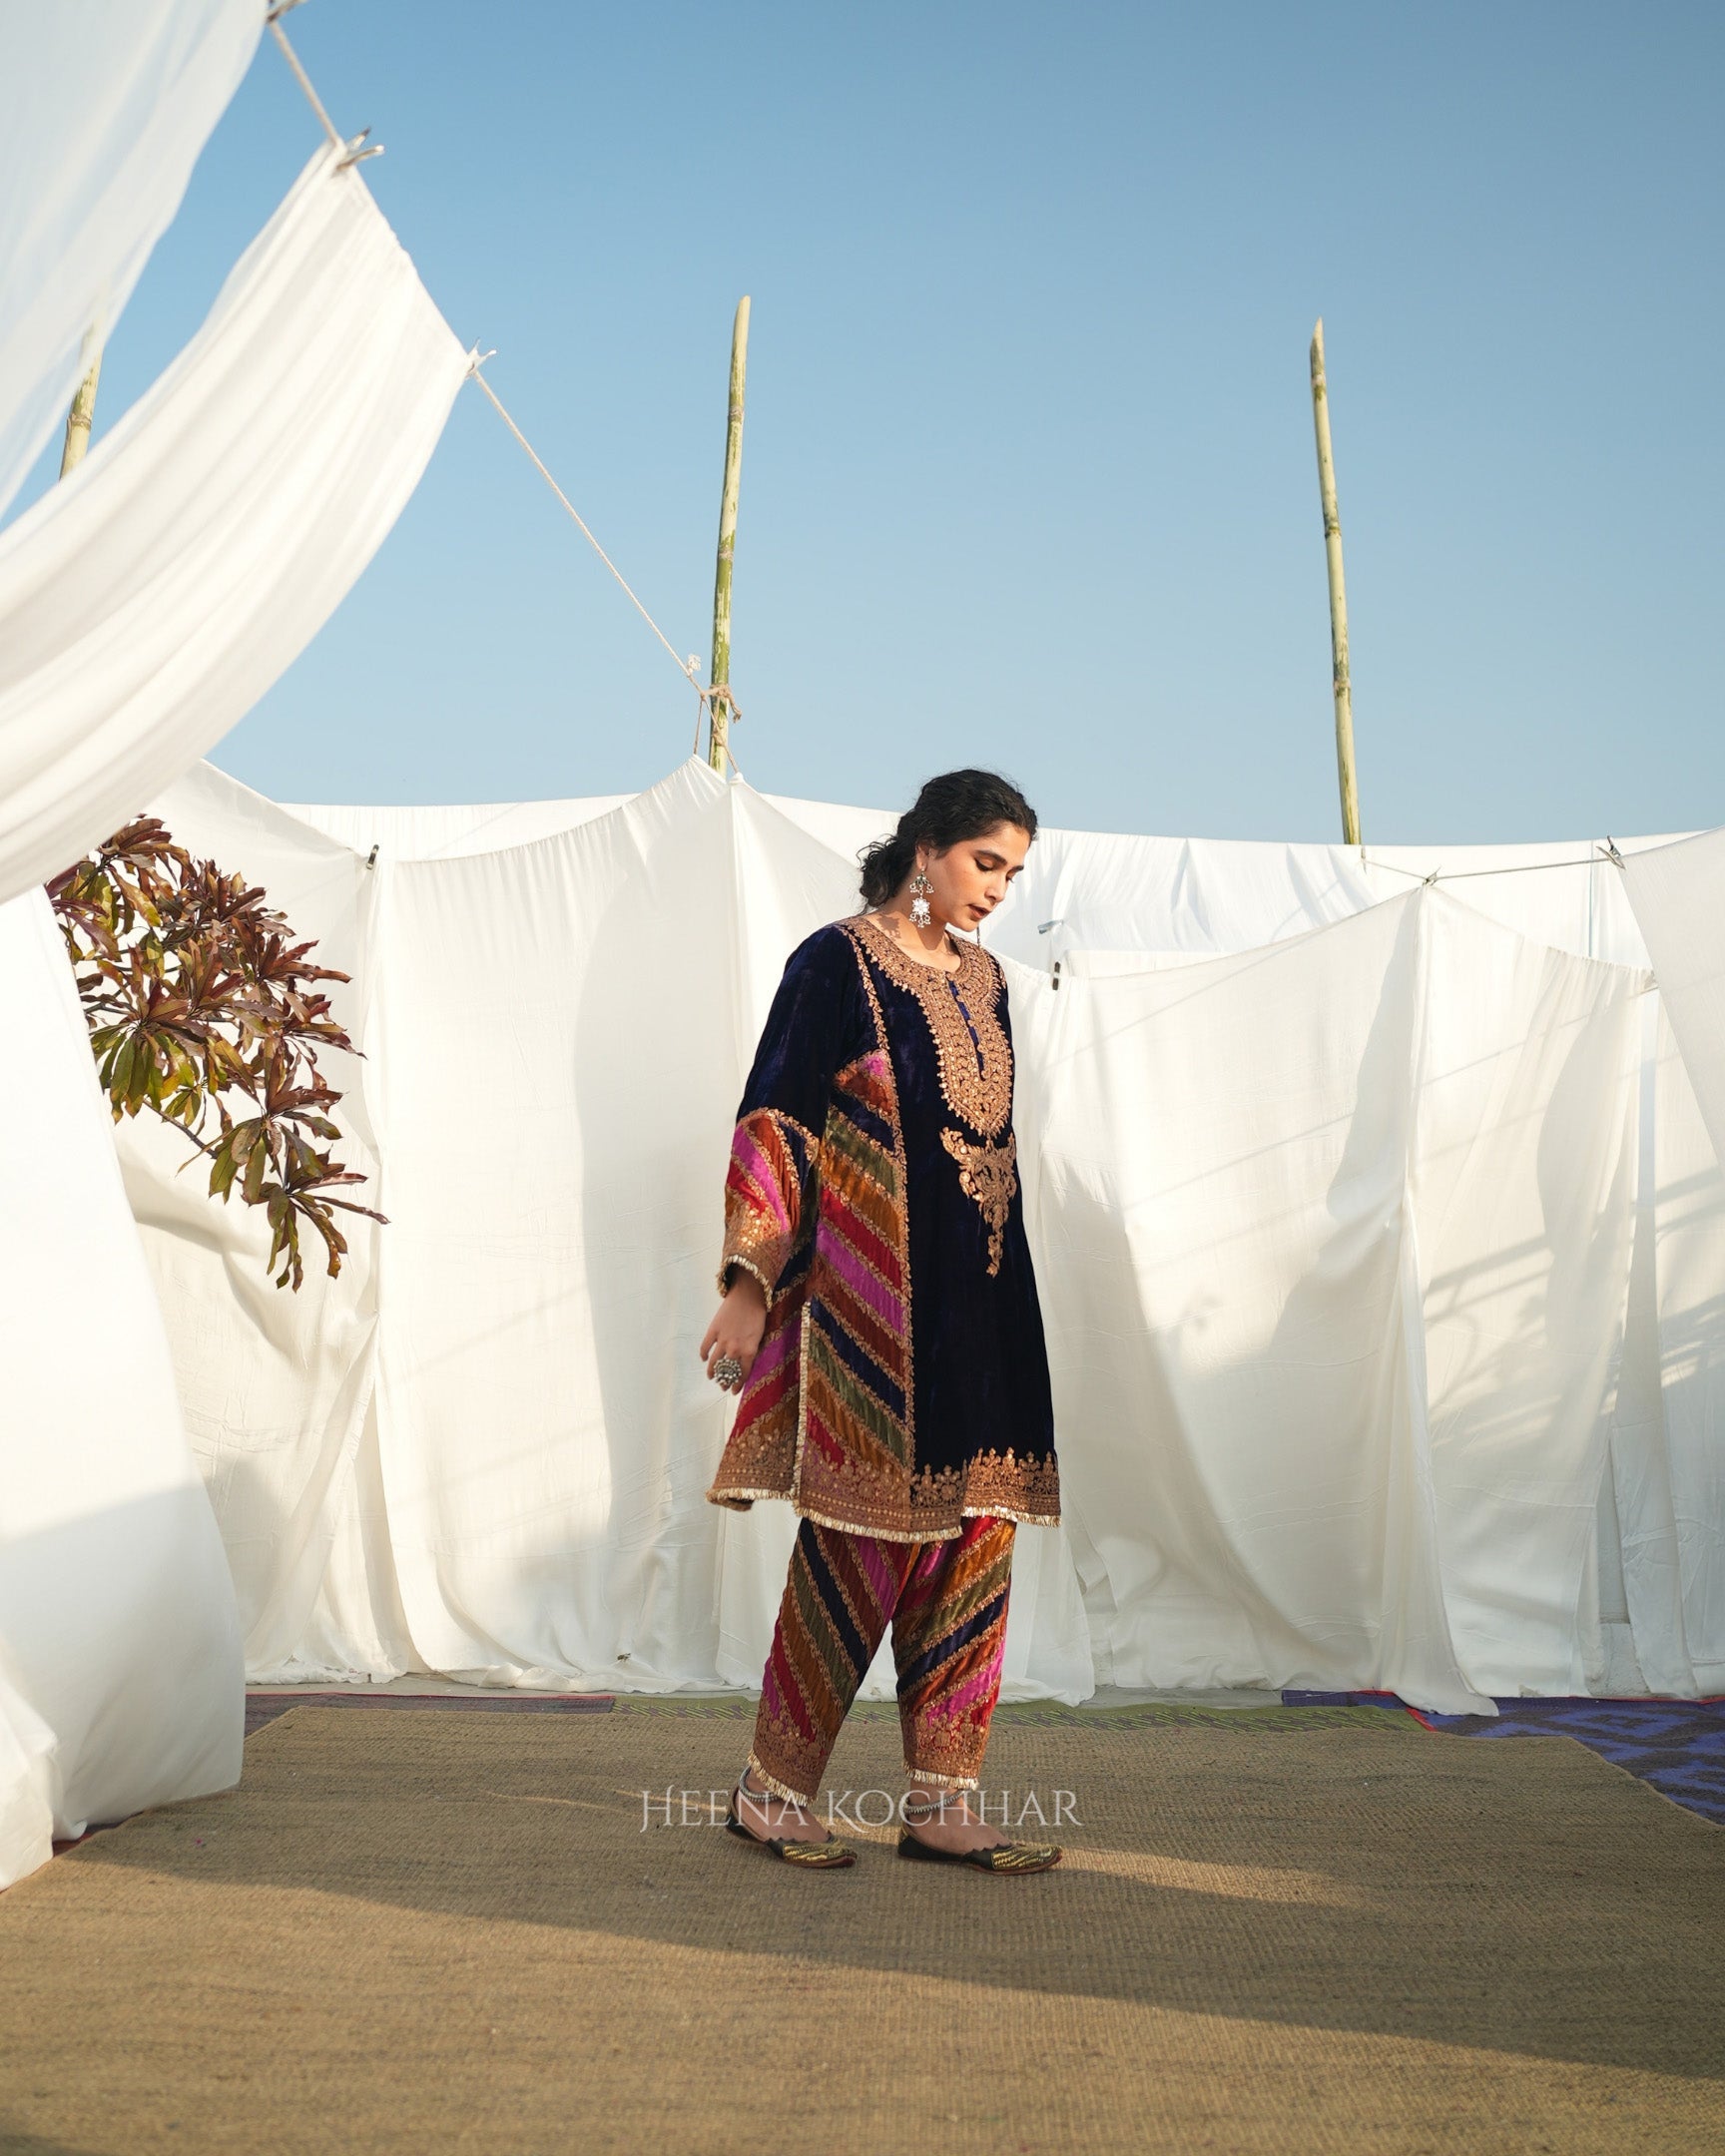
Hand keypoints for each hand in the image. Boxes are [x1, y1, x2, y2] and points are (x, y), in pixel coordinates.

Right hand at [699, 1273, 767, 1391]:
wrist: (748, 1294)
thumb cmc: (758, 1314)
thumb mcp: (761, 1335)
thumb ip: (753, 1350)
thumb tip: (746, 1362)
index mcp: (749, 1351)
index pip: (742, 1374)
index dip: (737, 1384)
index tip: (733, 1391)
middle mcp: (735, 1349)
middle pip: (727, 1371)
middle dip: (725, 1381)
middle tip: (723, 1385)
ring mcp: (722, 1340)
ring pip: (714, 1362)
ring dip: (712, 1372)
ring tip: (711, 1376)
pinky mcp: (713, 1330)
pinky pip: (705, 1347)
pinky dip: (703, 1354)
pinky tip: (703, 1358)